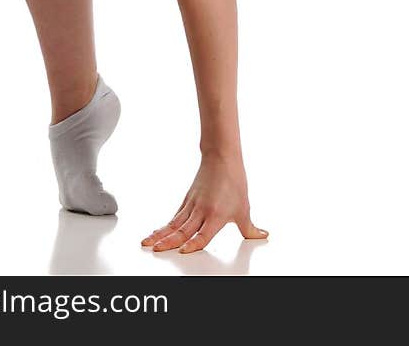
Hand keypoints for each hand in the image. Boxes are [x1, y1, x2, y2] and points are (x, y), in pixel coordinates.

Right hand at [141, 151, 267, 254]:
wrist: (222, 157)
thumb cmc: (233, 181)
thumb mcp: (244, 208)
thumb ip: (249, 228)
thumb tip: (261, 236)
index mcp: (216, 215)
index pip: (203, 234)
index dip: (193, 244)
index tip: (183, 252)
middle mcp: (201, 211)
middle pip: (182, 230)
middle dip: (168, 241)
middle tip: (156, 250)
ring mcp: (192, 206)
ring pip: (174, 223)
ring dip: (160, 234)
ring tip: (147, 243)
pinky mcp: (187, 201)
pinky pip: (174, 217)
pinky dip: (164, 226)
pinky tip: (156, 233)